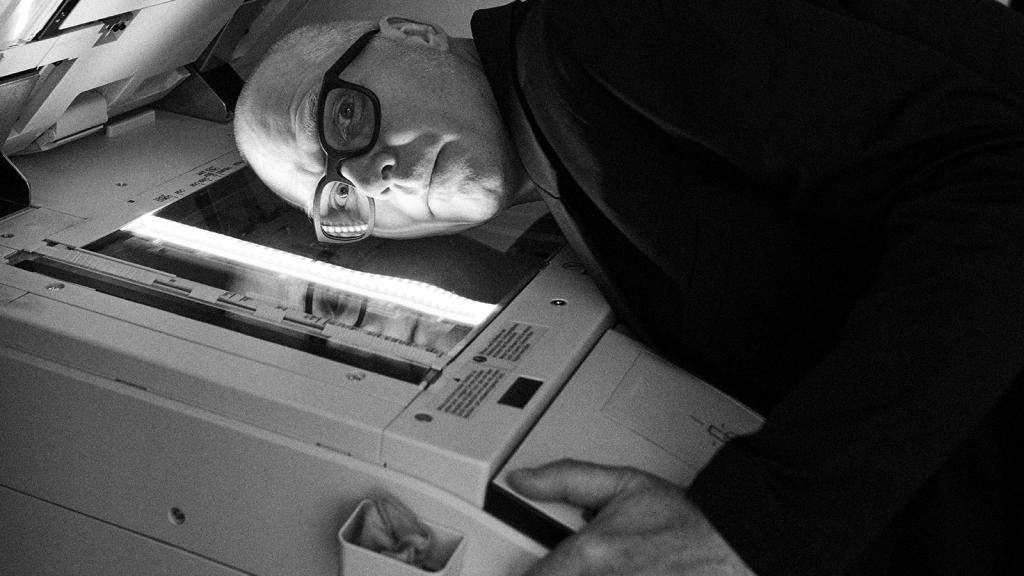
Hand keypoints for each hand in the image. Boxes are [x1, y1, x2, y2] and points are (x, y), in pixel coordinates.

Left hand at [507, 460, 755, 575]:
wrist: (734, 544)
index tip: (535, 569)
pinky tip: (623, 574)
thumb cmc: (685, 520)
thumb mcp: (622, 484)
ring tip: (610, 567)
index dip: (531, 574)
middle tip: (579, 563)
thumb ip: (566, 478)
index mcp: (590, 555)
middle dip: (560, 573)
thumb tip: (523, 480)